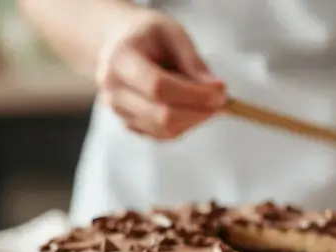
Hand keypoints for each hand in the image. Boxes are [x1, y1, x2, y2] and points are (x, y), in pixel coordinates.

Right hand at [97, 11, 225, 139]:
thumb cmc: (146, 35)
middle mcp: (114, 90)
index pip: (158, 87)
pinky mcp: (129, 124)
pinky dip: (185, 125)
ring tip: (208, 101)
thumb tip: (214, 90)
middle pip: (161, 115)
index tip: (220, 90)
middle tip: (221, 99)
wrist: (117, 43)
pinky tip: (193, 108)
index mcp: (121, 60)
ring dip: (194, 119)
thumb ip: (192, 60)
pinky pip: (163, 135)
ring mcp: (119, 111)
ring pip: (165, 130)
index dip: (194, 93)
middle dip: (199, 110)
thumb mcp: (172, 32)